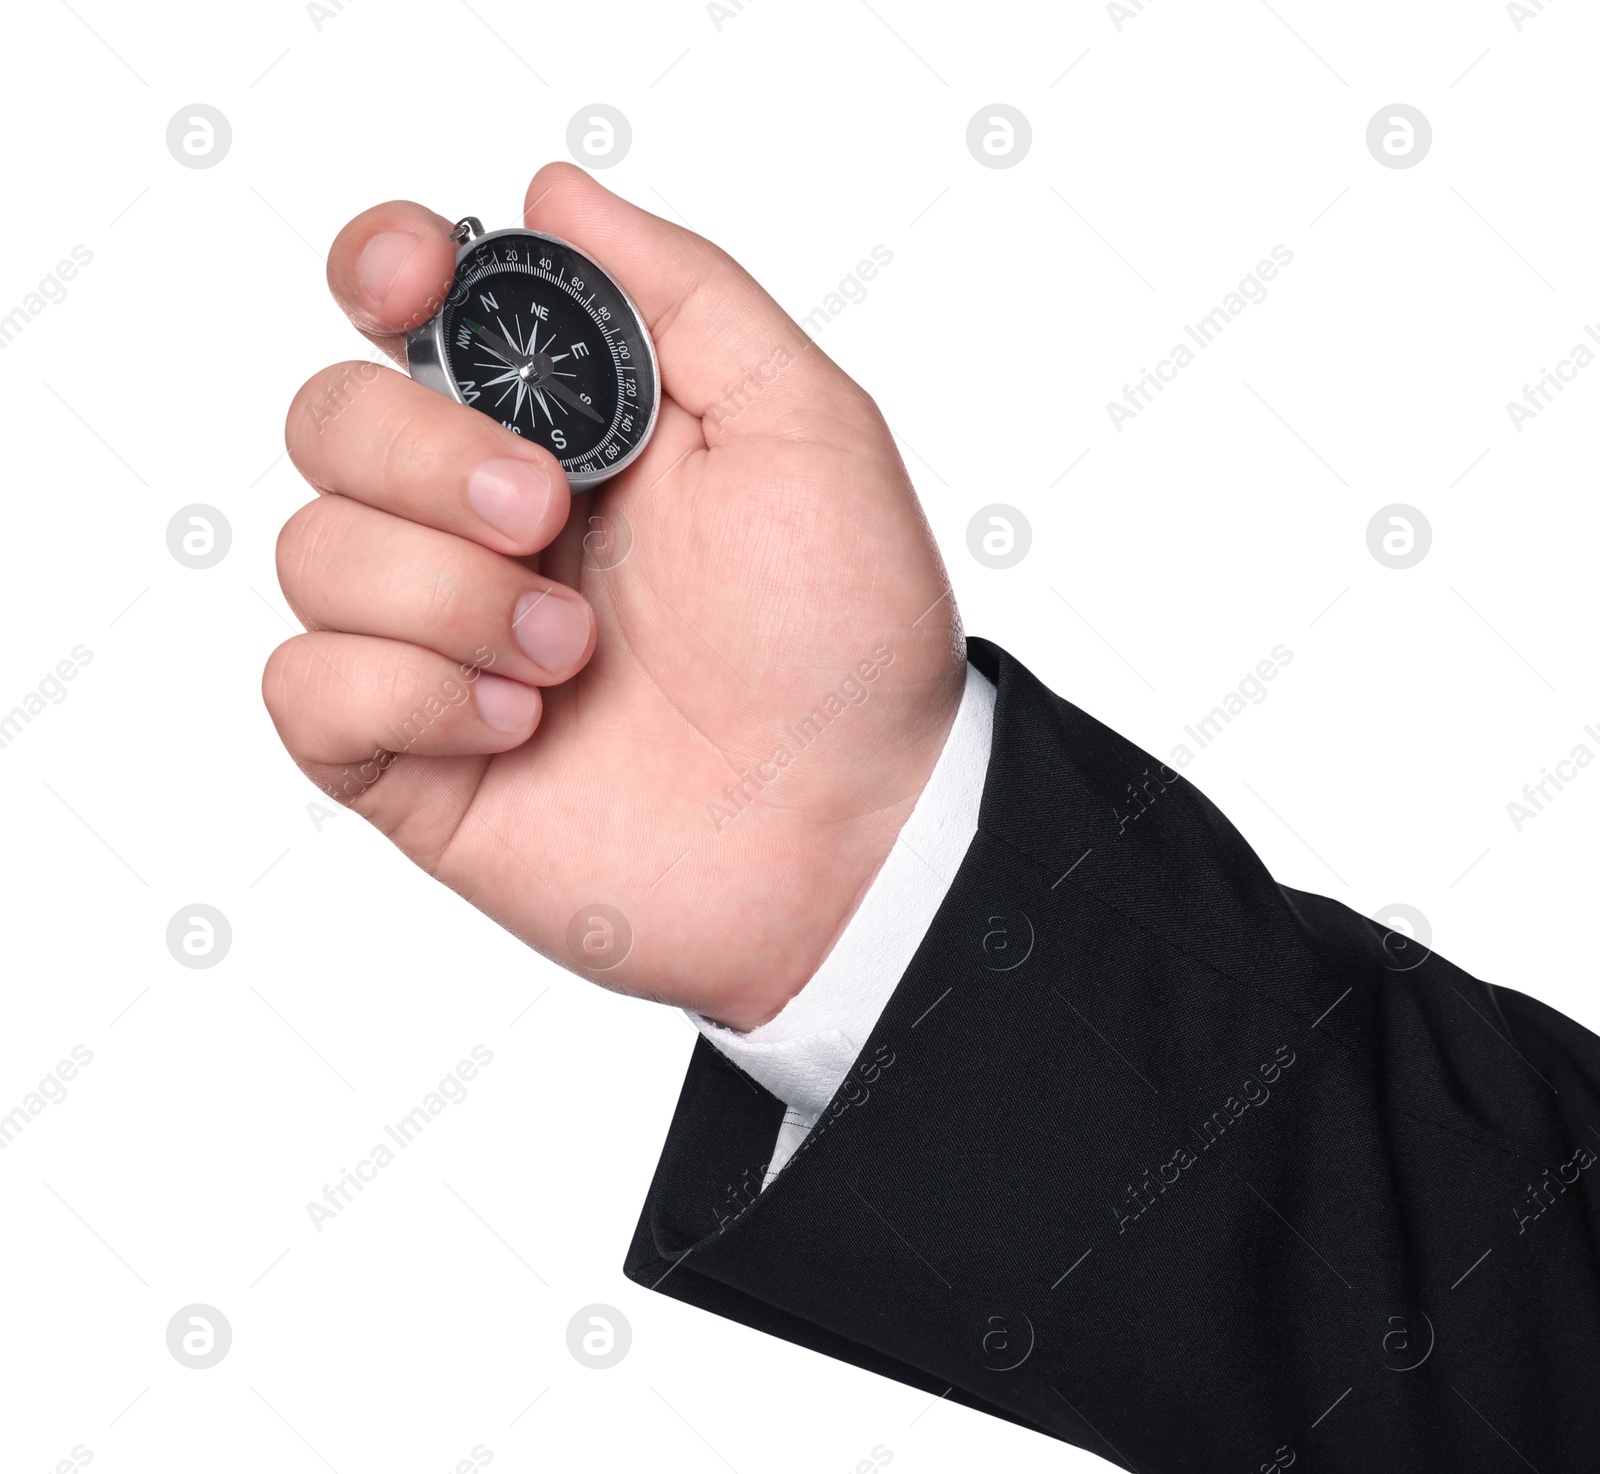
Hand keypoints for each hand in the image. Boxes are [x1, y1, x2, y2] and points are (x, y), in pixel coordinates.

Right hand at [264, 163, 964, 1028]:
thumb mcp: (806, 427)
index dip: (380, 272)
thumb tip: (553, 192)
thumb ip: (685, 295)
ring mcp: (441, 644)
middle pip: (330, 420)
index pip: (406, 316)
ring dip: (446, 595)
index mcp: (568, 435)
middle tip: (548, 517)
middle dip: (426, 457)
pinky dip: (407, 693)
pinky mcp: (413, 759)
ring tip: (574, 654)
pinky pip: (304, 690)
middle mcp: (485, 529)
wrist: (855, 831)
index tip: (412, 282)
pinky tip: (521, 724)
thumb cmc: (847, 639)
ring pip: (312, 552)